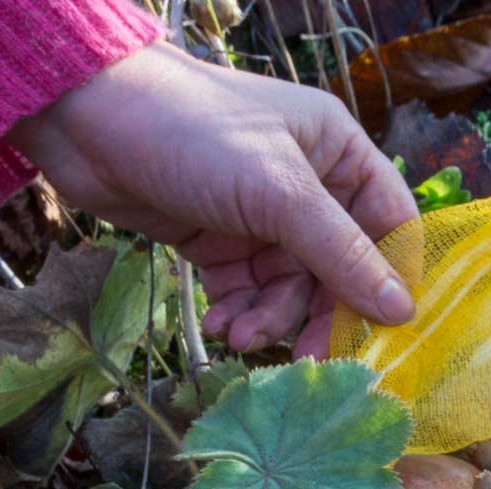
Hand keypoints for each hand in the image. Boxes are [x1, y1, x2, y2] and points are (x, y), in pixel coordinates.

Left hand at [9, 42, 417, 358]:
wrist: (89, 125)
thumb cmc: (193, 133)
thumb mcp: (279, 194)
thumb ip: (340, 254)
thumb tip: (401, 311)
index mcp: (337, 152)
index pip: (388, 223)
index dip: (389, 278)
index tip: (383, 331)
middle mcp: (306, 183)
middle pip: (336, 270)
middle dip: (316, 315)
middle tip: (304, 361)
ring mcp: (260, 215)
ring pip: (287, 289)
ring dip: (268, 321)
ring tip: (239, 337)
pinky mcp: (218, 240)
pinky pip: (246, 292)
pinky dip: (237, 314)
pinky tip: (220, 325)